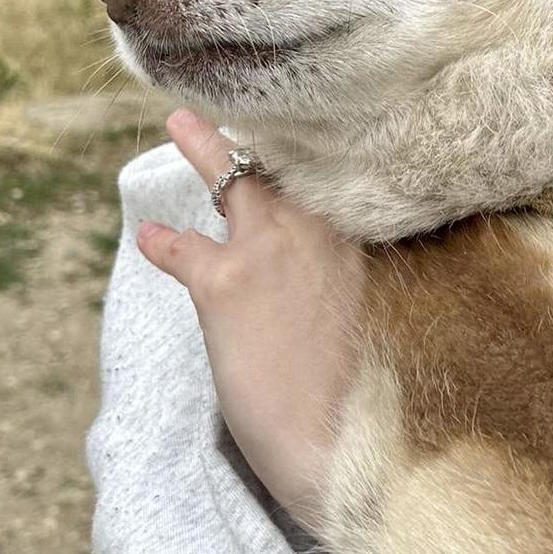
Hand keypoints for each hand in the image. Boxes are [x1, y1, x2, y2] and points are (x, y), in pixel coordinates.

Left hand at [135, 107, 365, 534]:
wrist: (347, 447)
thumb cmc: (387, 405)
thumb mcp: (402, 327)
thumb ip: (386, 288)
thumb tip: (380, 288)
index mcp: (378, 242)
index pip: (347, 183)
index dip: (325, 161)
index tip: (319, 139)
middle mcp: (329, 230)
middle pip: (291, 165)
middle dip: (266, 134)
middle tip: (247, 106)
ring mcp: (273, 250)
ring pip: (232, 181)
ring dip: (204, 149)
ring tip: (180, 120)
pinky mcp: (223, 285)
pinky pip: (181, 249)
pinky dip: (164, 243)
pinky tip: (150, 236)